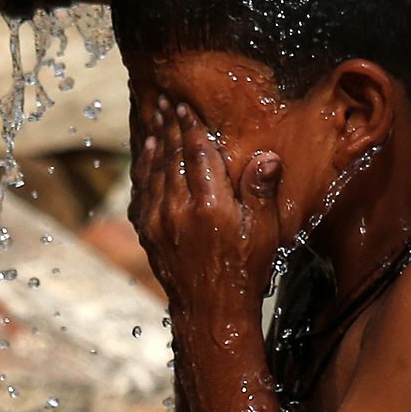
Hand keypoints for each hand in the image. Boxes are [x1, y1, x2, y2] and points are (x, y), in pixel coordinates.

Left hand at [132, 98, 283, 325]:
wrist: (211, 311)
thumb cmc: (245, 271)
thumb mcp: (264, 233)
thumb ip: (261, 192)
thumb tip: (267, 156)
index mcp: (210, 206)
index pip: (197, 153)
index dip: (191, 127)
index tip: (186, 106)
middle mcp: (179, 210)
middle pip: (172, 156)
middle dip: (170, 126)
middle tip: (165, 101)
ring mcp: (159, 221)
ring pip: (154, 170)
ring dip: (156, 141)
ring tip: (155, 117)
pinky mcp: (149, 232)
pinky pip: (143, 191)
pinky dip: (144, 168)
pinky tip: (148, 153)